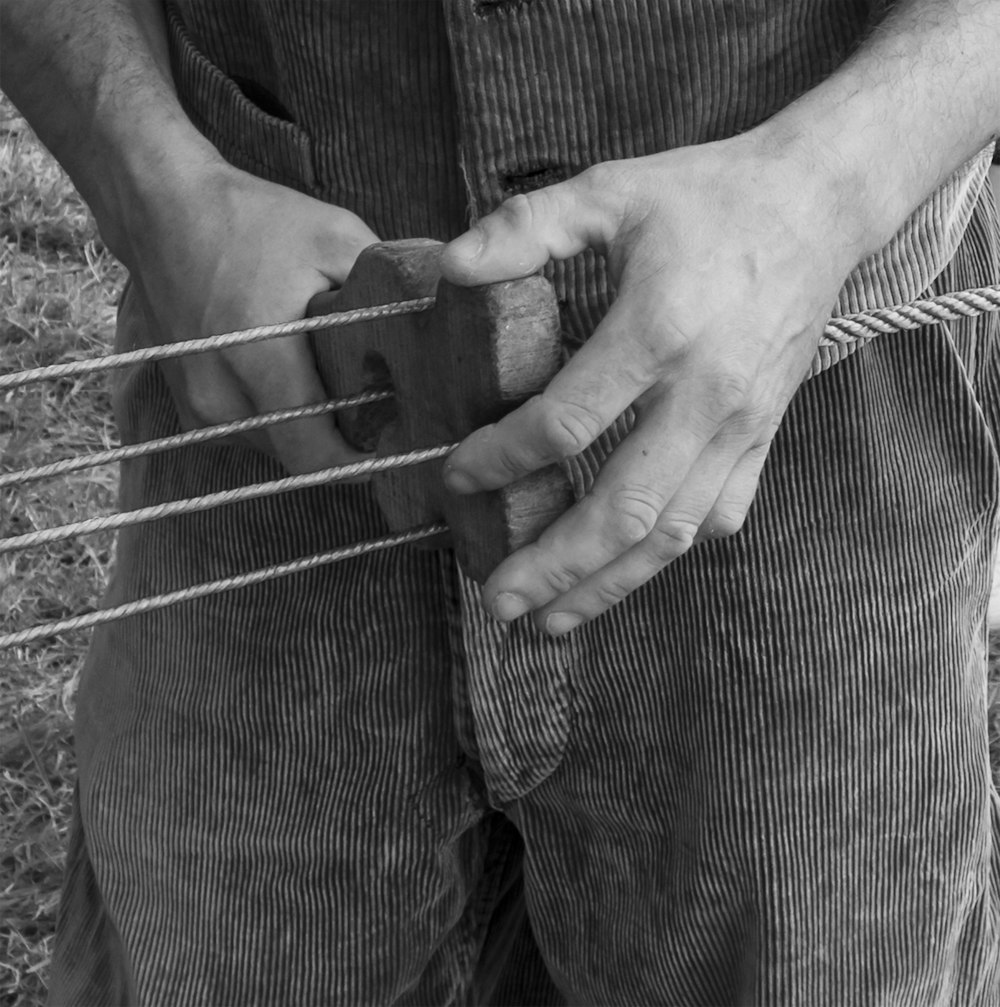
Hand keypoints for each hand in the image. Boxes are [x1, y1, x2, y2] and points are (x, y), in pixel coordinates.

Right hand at [128, 163, 378, 472]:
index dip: (362, 465)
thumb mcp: (334, 236)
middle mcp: (220, 397)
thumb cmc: (251, 220)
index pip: (316, 454)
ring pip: (274, 449)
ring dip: (311, 436)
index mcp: (260, 359)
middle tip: (384, 424)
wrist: (161, 210)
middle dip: (344, 449)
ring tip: (345, 400)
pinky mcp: (187, 405)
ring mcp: (197, 406)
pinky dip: (281, 422)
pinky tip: (303, 388)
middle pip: (300, 458)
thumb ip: (386, 284)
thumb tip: (437, 316)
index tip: (398, 451)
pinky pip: (249, 433)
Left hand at [440, 136, 863, 633]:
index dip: (501, 459)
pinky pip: (718, 515)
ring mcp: (741, 426)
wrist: (819, 207)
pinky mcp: (764, 438)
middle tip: (498, 603)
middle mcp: (704, 395)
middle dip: (555, 566)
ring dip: (609, 584)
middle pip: (623, 509)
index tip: (457, 476)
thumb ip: (528, 226)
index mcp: (658, 332)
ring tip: (550, 620)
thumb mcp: (613, 190)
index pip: (565, 423)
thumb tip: (451, 266)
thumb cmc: (710, 197)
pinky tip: (625, 571)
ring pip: (673, 532)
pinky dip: (668, 551)